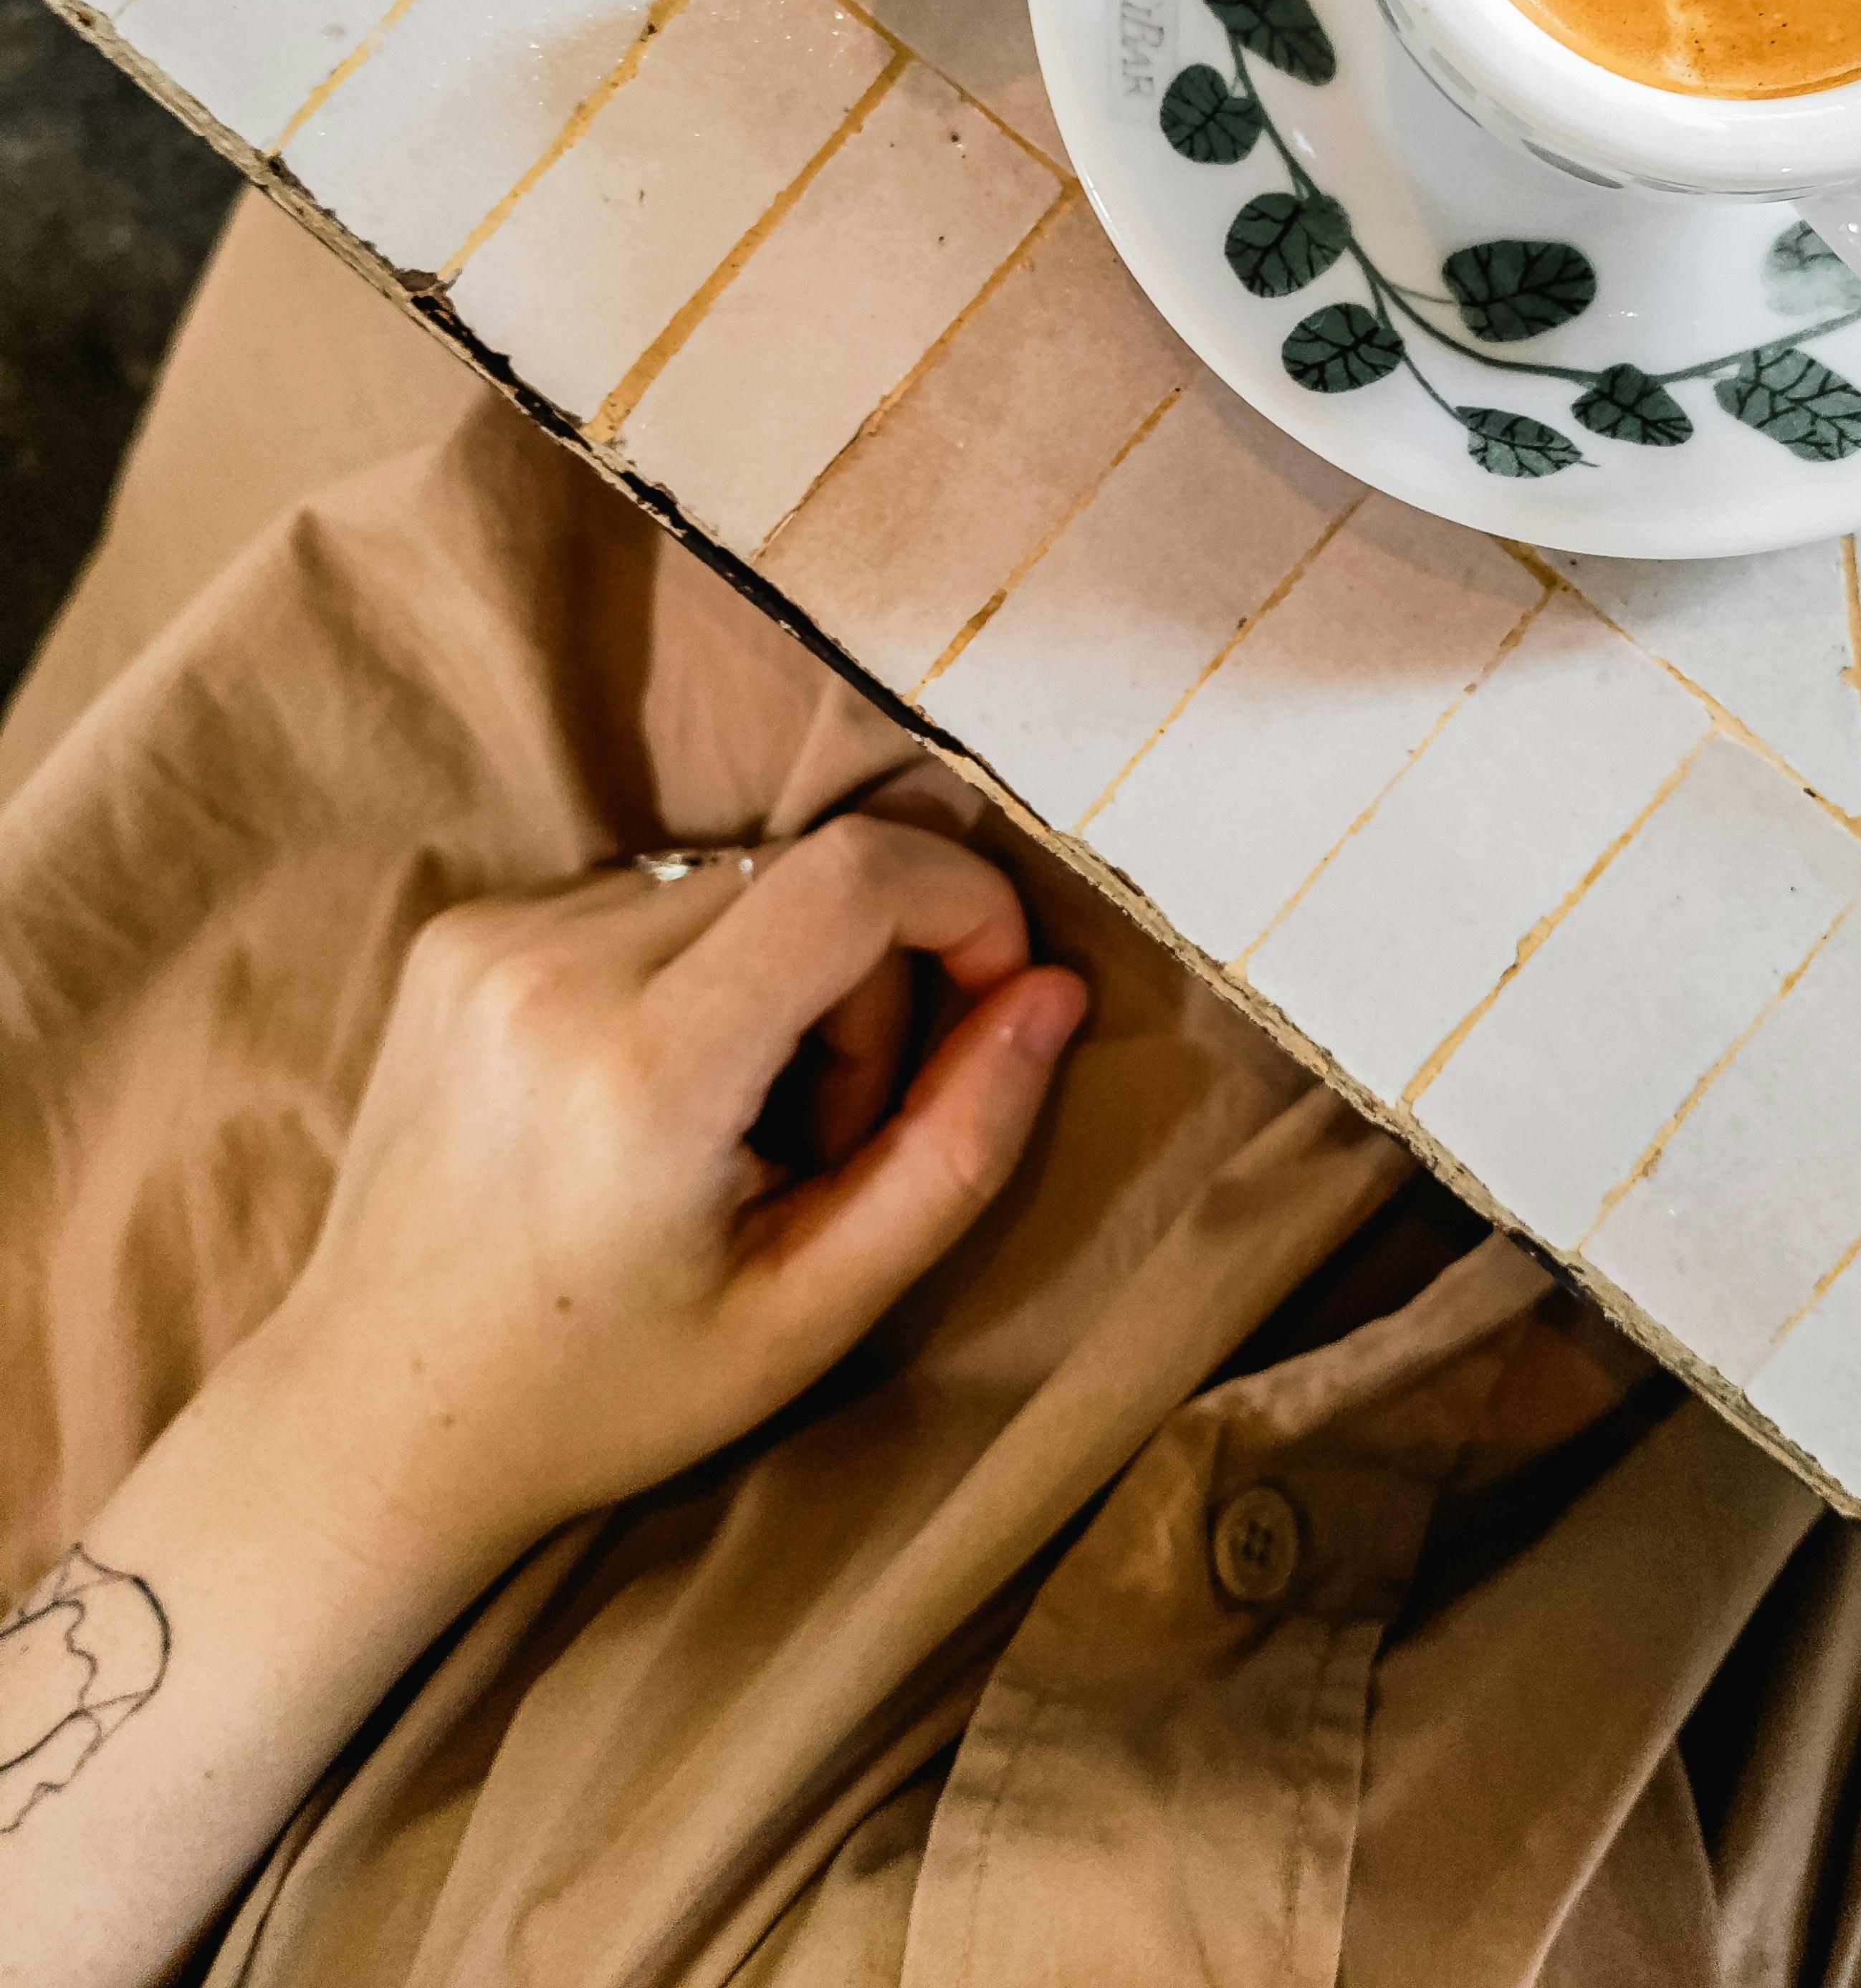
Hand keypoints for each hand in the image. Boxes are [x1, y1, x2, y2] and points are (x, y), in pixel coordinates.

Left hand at [246, 766, 1085, 1582]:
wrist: (373, 1420)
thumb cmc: (606, 1392)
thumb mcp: (813, 1312)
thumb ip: (955, 1150)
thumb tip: (1053, 994)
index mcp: (644, 1071)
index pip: (857, 875)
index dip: (966, 908)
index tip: (993, 999)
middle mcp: (553, 970)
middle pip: (810, 874)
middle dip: (872, 983)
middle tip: (824, 1138)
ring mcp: (489, 938)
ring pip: (735, 876)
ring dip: (781, 975)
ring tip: (729, 1128)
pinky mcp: (456, 929)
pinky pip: (649, 888)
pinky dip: (692, 967)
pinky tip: (649, 1094)